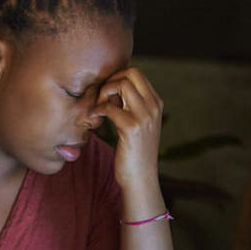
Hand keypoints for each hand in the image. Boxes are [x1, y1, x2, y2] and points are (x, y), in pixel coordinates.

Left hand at [90, 67, 163, 189]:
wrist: (141, 177)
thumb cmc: (134, 150)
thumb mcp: (137, 123)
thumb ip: (130, 104)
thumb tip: (113, 87)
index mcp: (156, 102)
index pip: (136, 73)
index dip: (116, 78)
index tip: (106, 95)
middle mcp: (154, 106)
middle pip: (130, 73)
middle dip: (110, 81)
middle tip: (100, 99)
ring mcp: (145, 116)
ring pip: (121, 85)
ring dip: (103, 94)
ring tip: (98, 109)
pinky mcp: (132, 128)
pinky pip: (109, 107)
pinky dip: (97, 110)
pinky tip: (94, 120)